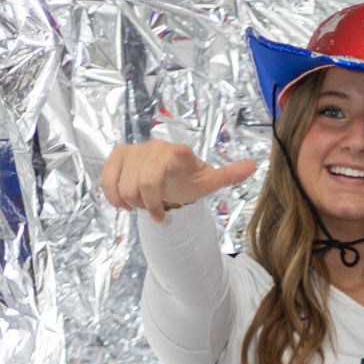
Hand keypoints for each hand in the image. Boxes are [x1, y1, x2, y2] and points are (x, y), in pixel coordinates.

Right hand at [100, 141, 256, 222]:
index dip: (180, 154)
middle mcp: (157, 149)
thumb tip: (254, 165)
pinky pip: (109, 179)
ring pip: (127, 186)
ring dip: (134, 203)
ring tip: (144, 205)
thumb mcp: (209, 181)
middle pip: (146, 183)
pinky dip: (114, 196)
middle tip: (158, 214)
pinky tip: (123, 204)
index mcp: (182, 157)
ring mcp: (137, 150)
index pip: (181, 154)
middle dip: (150, 205)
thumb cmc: (188, 179)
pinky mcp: (119, 155)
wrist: (168, 176)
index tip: (182, 153)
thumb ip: (229, 175)